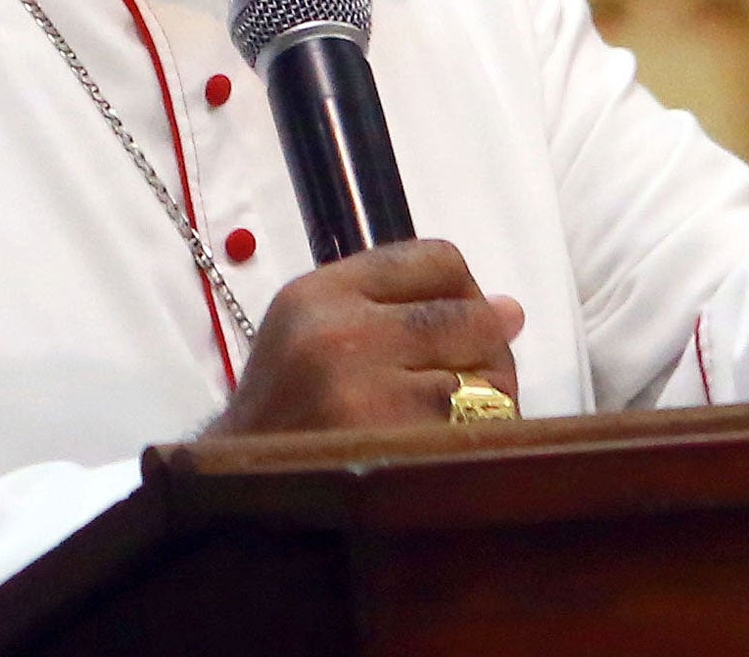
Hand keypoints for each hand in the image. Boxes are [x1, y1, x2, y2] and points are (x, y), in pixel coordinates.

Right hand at [205, 240, 523, 434]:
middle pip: (470, 318)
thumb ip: (393, 302)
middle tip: (477, 375)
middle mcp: (340, 338)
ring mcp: (367, 400)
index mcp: (318, 295)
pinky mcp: (392, 456)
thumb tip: (510, 311)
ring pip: (482, 382)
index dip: (466, 289)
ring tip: (457, 417)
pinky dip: (477, 444)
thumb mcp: (311, 325)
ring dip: (488, 402)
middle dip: (489, 347)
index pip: (436, 260)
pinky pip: (474, 437)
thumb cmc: (288, 406)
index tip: (466, 319)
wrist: (238, 489)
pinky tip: (445, 450)